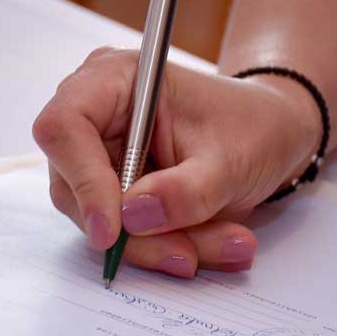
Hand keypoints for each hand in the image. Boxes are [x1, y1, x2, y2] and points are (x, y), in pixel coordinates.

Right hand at [33, 48, 320, 276]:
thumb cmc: (253, 127)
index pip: (65, 127)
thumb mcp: (233, 160)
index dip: (82, 181)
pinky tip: (215, 243)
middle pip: (74, 186)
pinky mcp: (114, 191)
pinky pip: (124, 234)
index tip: (113, 231)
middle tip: (189, 256)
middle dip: (134, 233)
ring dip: (159, 246)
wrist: (271, 135)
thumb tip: (132, 216)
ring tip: (228, 245)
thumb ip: (187, 191)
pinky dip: (167, 246)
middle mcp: (95, 116)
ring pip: (101, 220)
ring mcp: (100, 156)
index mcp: (114, 79)